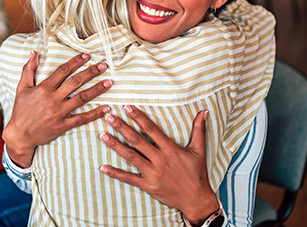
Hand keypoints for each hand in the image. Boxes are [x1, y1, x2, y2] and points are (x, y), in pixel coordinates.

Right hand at [3, 51, 111, 167]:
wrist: (19, 135)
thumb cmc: (21, 111)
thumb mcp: (22, 88)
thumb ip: (28, 70)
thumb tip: (34, 52)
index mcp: (44, 88)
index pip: (63, 71)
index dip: (76, 62)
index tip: (87, 56)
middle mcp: (53, 99)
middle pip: (76, 82)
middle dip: (91, 72)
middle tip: (103, 65)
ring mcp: (59, 113)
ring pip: (82, 98)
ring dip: (97, 90)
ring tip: (109, 83)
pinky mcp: (63, 125)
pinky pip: (82, 119)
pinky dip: (95, 114)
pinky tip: (106, 108)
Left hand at [99, 106, 218, 225]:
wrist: (197, 200)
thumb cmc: (197, 174)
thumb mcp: (199, 150)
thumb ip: (199, 130)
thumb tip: (203, 111)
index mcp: (170, 149)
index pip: (152, 129)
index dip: (139, 117)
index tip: (128, 107)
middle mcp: (160, 160)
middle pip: (137, 140)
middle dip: (122, 128)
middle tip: (109, 117)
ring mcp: (153, 173)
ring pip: (131, 157)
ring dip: (116, 146)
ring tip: (103, 135)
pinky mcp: (148, 186)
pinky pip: (129, 178)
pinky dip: (115, 173)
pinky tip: (103, 167)